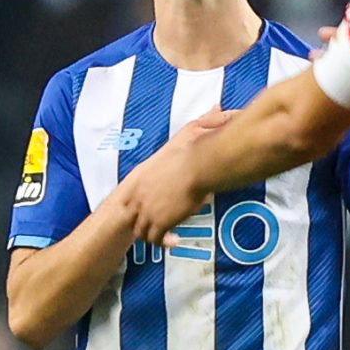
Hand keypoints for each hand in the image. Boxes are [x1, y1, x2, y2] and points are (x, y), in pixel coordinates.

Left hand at [115, 107, 231, 243]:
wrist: (198, 165)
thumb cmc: (197, 148)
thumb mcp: (194, 130)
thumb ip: (204, 121)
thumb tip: (218, 106)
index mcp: (142, 174)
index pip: (130, 194)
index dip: (138, 204)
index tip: (149, 209)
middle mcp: (139, 193)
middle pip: (131, 216)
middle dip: (142, 223)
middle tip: (156, 227)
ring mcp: (147, 209)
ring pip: (142, 231)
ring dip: (154, 236)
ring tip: (167, 237)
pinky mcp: (159, 221)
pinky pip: (156, 240)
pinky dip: (165, 243)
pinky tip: (177, 241)